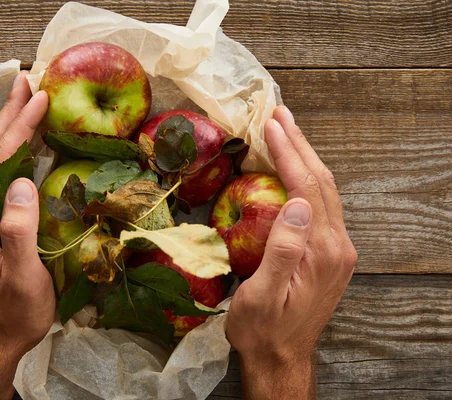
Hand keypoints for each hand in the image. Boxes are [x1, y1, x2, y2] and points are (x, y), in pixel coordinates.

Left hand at [0, 72, 53, 398]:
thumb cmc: (17, 308)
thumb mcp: (23, 274)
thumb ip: (20, 228)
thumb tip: (24, 182)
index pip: (2, 157)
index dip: (21, 124)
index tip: (40, 96)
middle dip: (9, 112)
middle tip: (27, 80)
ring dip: (9, 126)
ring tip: (25, 102)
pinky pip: (4, 173)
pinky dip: (15, 149)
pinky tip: (28, 146)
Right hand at [226, 106, 357, 398]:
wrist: (281, 358)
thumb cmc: (262, 330)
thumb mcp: (262, 296)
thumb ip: (283, 250)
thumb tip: (297, 204)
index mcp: (321, 253)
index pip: (306, 188)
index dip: (289, 152)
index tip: (272, 124)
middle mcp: (337, 247)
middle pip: (322, 182)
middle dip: (300, 144)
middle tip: (280, 114)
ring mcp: (338, 250)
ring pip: (325, 191)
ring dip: (306, 158)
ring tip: (286, 131)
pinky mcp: (331, 255)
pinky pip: (322, 205)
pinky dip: (306, 179)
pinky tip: (293, 170)